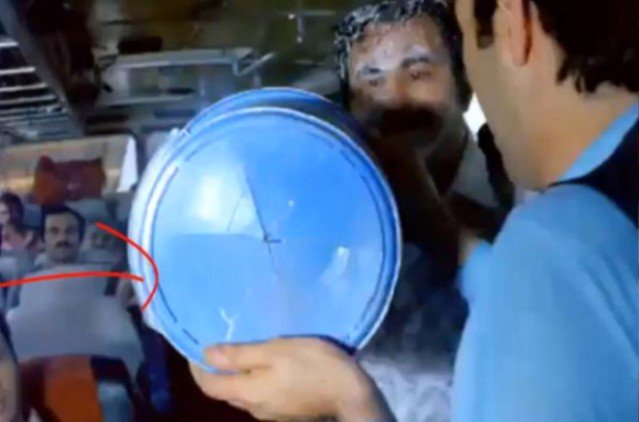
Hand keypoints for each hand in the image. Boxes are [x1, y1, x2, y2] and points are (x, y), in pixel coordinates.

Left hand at [190, 338, 392, 420]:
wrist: (350, 392)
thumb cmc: (313, 365)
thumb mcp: (277, 350)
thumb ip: (240, 354)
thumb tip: (207, 354)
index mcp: (248, 392)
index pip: (209, 384)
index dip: (198, 367)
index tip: (195, 347)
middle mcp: (254, 407)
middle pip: (225, 391)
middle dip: (216, 371)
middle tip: (218, 345)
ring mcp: (271, 412)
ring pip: (243, 393)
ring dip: (236, 375)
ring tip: (242, 351)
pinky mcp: (286, 411)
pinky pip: (260, 395)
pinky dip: (254, 380)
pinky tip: (266, 365)